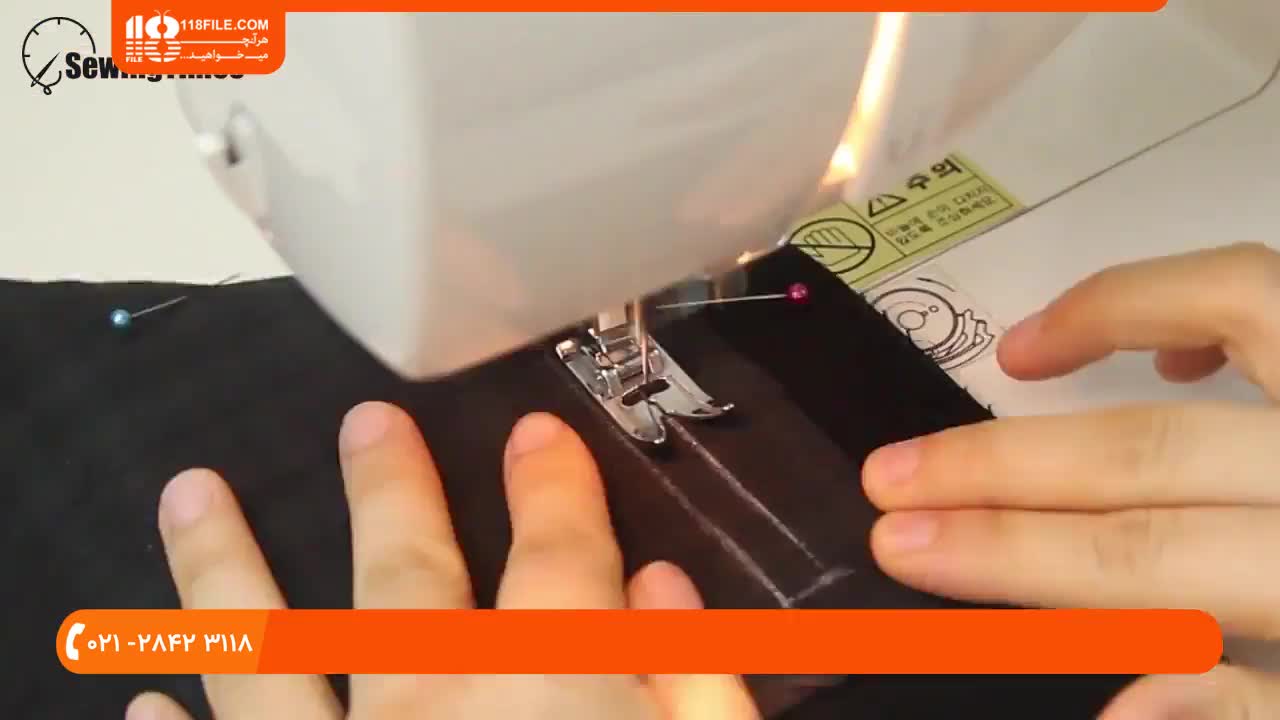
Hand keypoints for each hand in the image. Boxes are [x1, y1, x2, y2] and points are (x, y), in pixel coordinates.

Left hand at [126, 402, 757, 719]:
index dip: (554, 488)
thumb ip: (699, 693)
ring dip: (222, 570)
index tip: (537, 432)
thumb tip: (665, 597)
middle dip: (390, 490)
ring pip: (263, 652)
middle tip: (368, 422)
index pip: (559, 558)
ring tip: (188, 491)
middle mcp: (428, 713)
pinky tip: (138, 710)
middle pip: (403, 572)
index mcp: (548, 696)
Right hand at [861, 243, 1279, 718]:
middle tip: (889, 472)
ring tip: (1019, 357)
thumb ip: (1251, 709)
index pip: (1146, 561)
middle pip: (1150, 450)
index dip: (1012, 550)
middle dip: (1001, 463)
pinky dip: (1206, 303)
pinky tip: (1163, 354)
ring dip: (1108, 320)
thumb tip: (1117, 708)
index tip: (899, 543)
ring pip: (1240, 306)